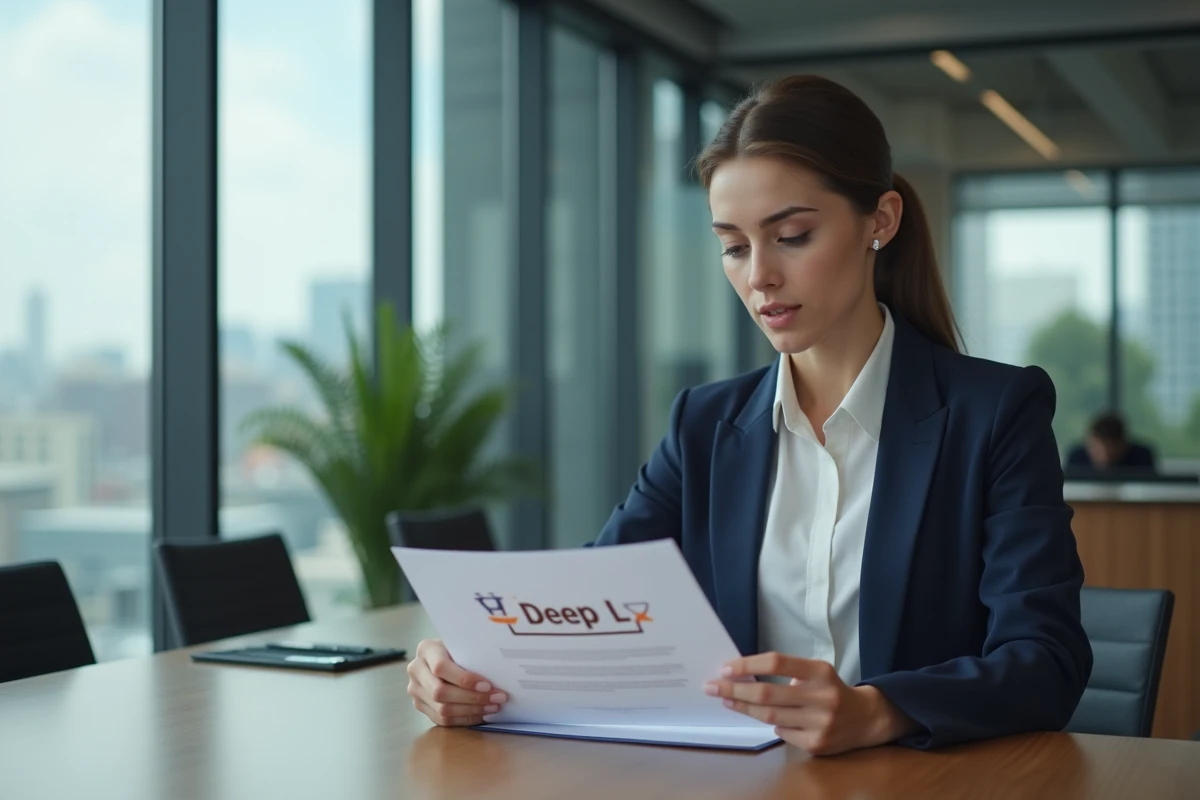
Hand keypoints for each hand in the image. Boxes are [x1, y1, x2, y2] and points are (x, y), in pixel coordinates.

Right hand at [407, 638, 507, 725]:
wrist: (441, 655)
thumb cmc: (457, 647)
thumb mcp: (462, 644)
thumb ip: (471, 654)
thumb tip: (498, 672)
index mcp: (426, 649)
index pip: (441, 667)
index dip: (464, 679)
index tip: (488, 685)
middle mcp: (416, 670)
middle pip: (440, 692)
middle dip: (472, 698)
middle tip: (497, 698)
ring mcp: (415, 690)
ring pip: (442, 709)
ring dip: (471, 711)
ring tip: (493, 707)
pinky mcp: (420, 706)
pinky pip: (442, 720)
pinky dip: (465, 719)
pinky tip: (481, 714)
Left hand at [704, 652, 915, 755]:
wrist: (867, 719)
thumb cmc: (831, 689)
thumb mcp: (815, 671)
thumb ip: (786, 672)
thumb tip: (742, 674)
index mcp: (820, 671)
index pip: (777, 663)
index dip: (748, 665)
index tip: (726, 668)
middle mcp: (822, 697)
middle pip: (767, 693)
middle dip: (734, 689)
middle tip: (712, 686)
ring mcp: (820, 723)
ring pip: (769, 716)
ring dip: (743, 708)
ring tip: (726, 700)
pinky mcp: (817, 744)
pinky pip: (782, 733)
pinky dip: (770, 724)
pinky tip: (764, 717)